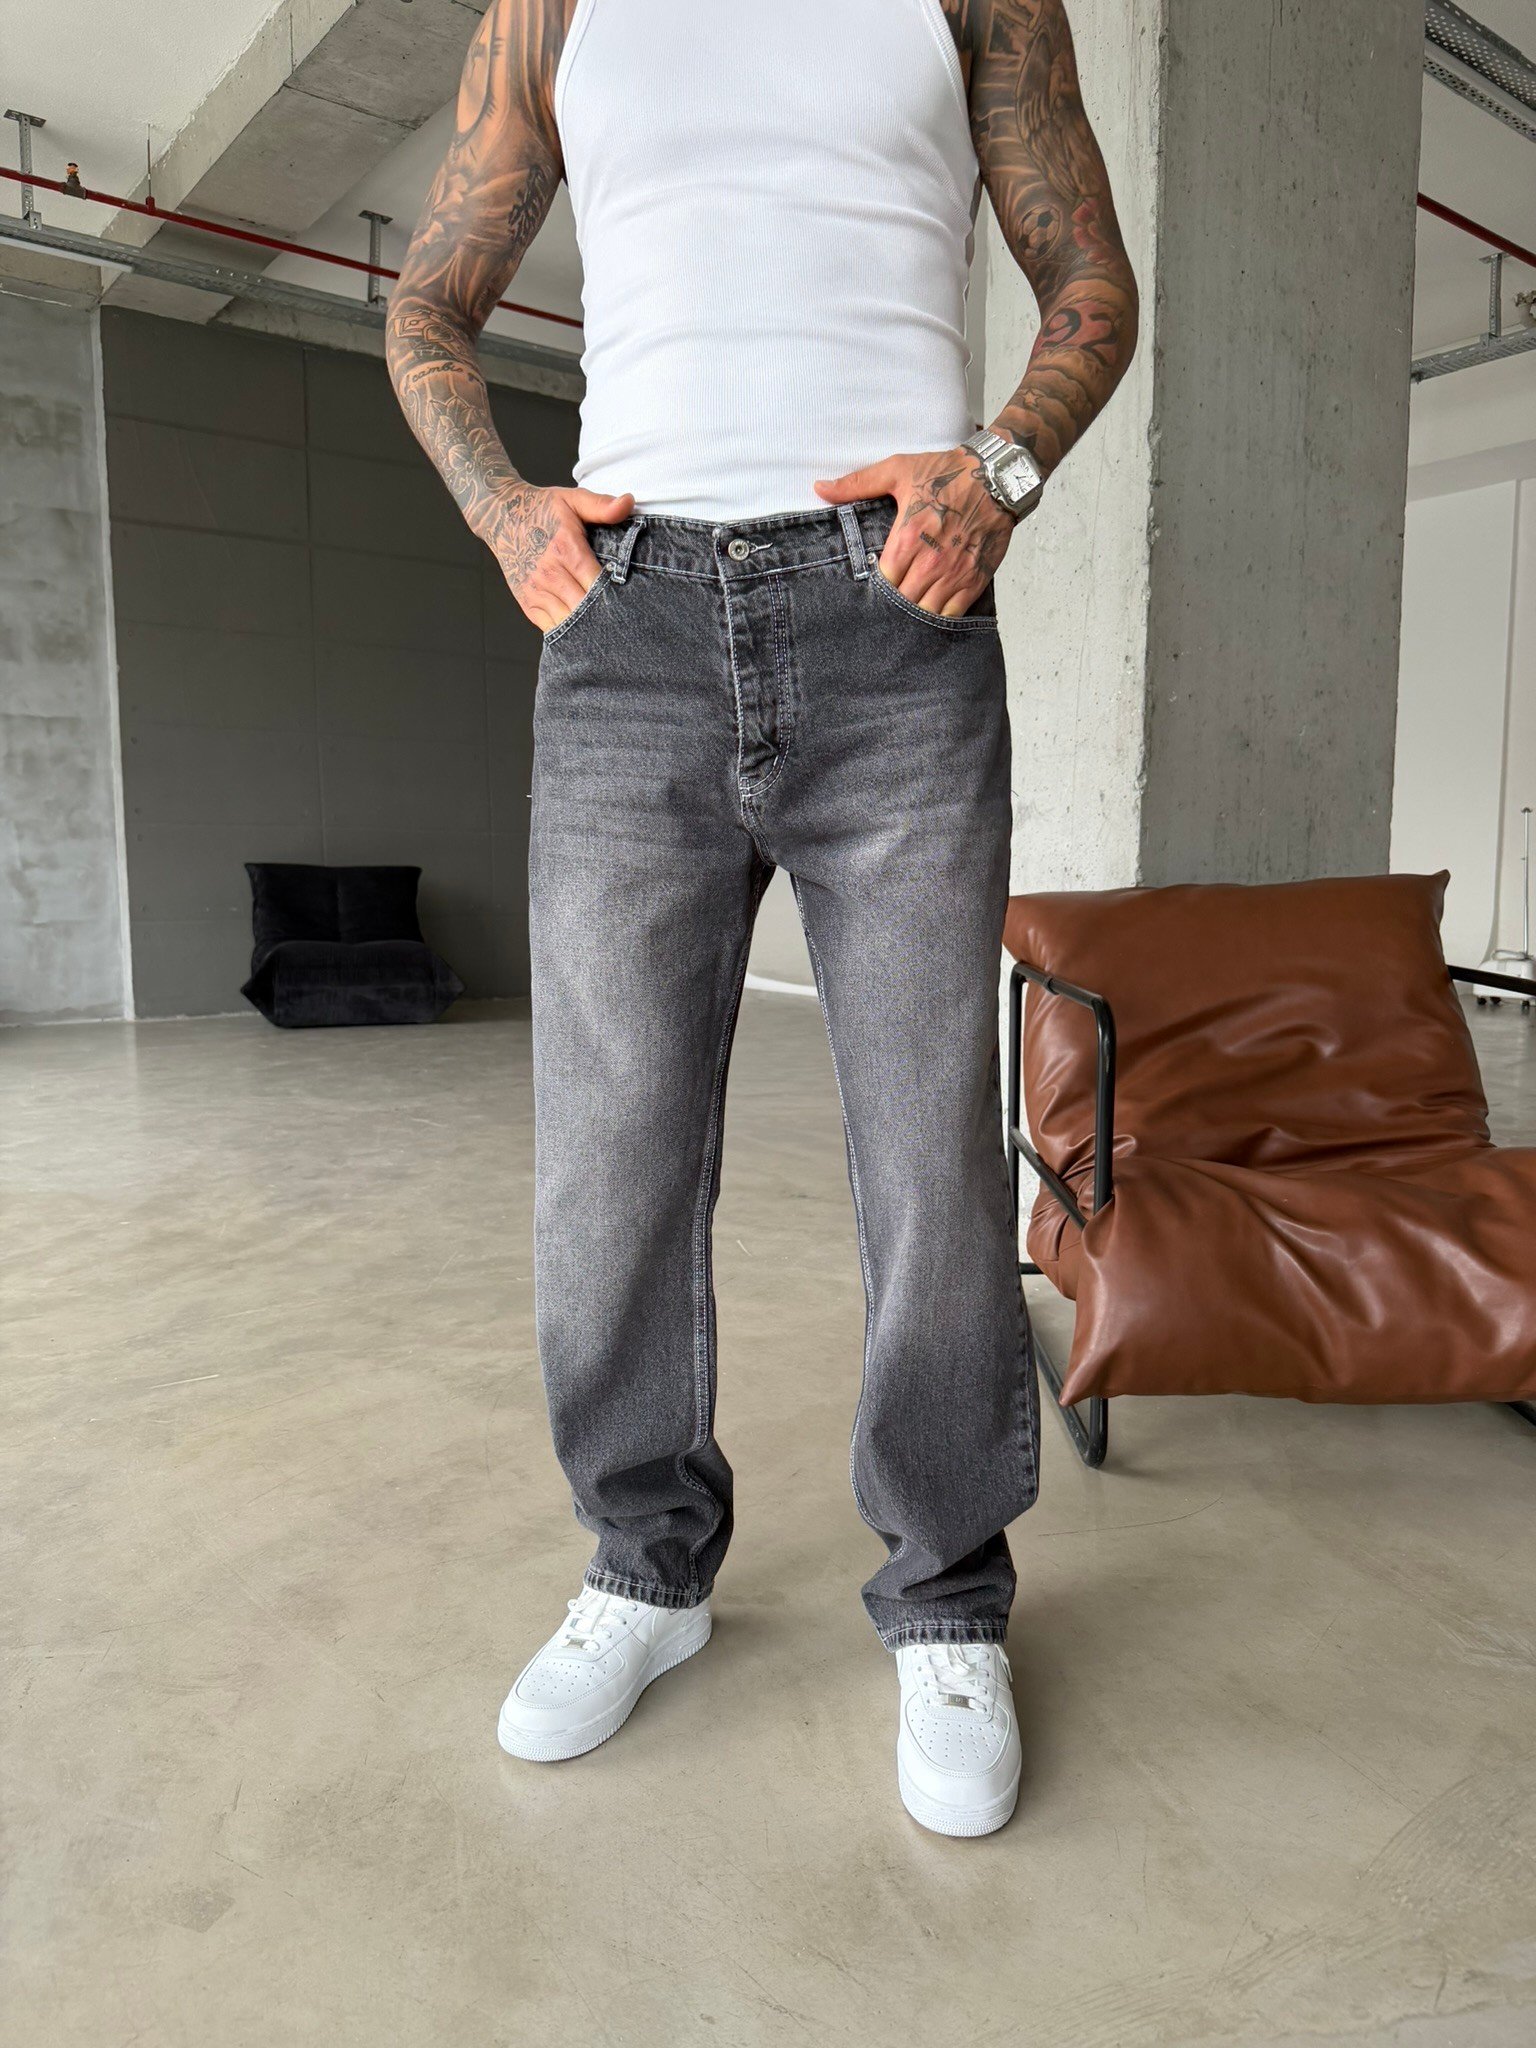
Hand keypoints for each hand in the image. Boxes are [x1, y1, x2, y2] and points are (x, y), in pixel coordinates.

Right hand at [486, 484, 635, 632]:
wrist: (500, 515)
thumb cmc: (541, 508)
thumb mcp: (573, 500)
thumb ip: (601, 505)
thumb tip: (629, 502)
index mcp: (565, 550)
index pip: (596, 584)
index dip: (614, 596)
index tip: (631, 601)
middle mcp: (549, 574)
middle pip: (584, 607)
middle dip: (603, 615)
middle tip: (624, 622)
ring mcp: (536, 591)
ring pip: (568, 622)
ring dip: (587, 628)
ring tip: (607, 631)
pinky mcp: (527, 603)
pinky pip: (551, 627)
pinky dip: (568, 632)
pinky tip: (584, 633)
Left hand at [814, 447, 1015, 616]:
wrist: (996, 478)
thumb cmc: (946, 473)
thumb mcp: (898, 470)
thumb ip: (857, 484)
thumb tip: (819, 488)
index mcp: (906, 538)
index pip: (881, 581)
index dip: (876, 588)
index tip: (874, 587)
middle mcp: (929, 562)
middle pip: (901, 601)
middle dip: (892, 605)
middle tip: (886, 605)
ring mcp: (953, 574)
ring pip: (924, 612)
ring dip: (913, 615)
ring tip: (906, 612)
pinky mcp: (974, 580)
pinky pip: (951, 614)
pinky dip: (939, 619)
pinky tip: (930, 615)